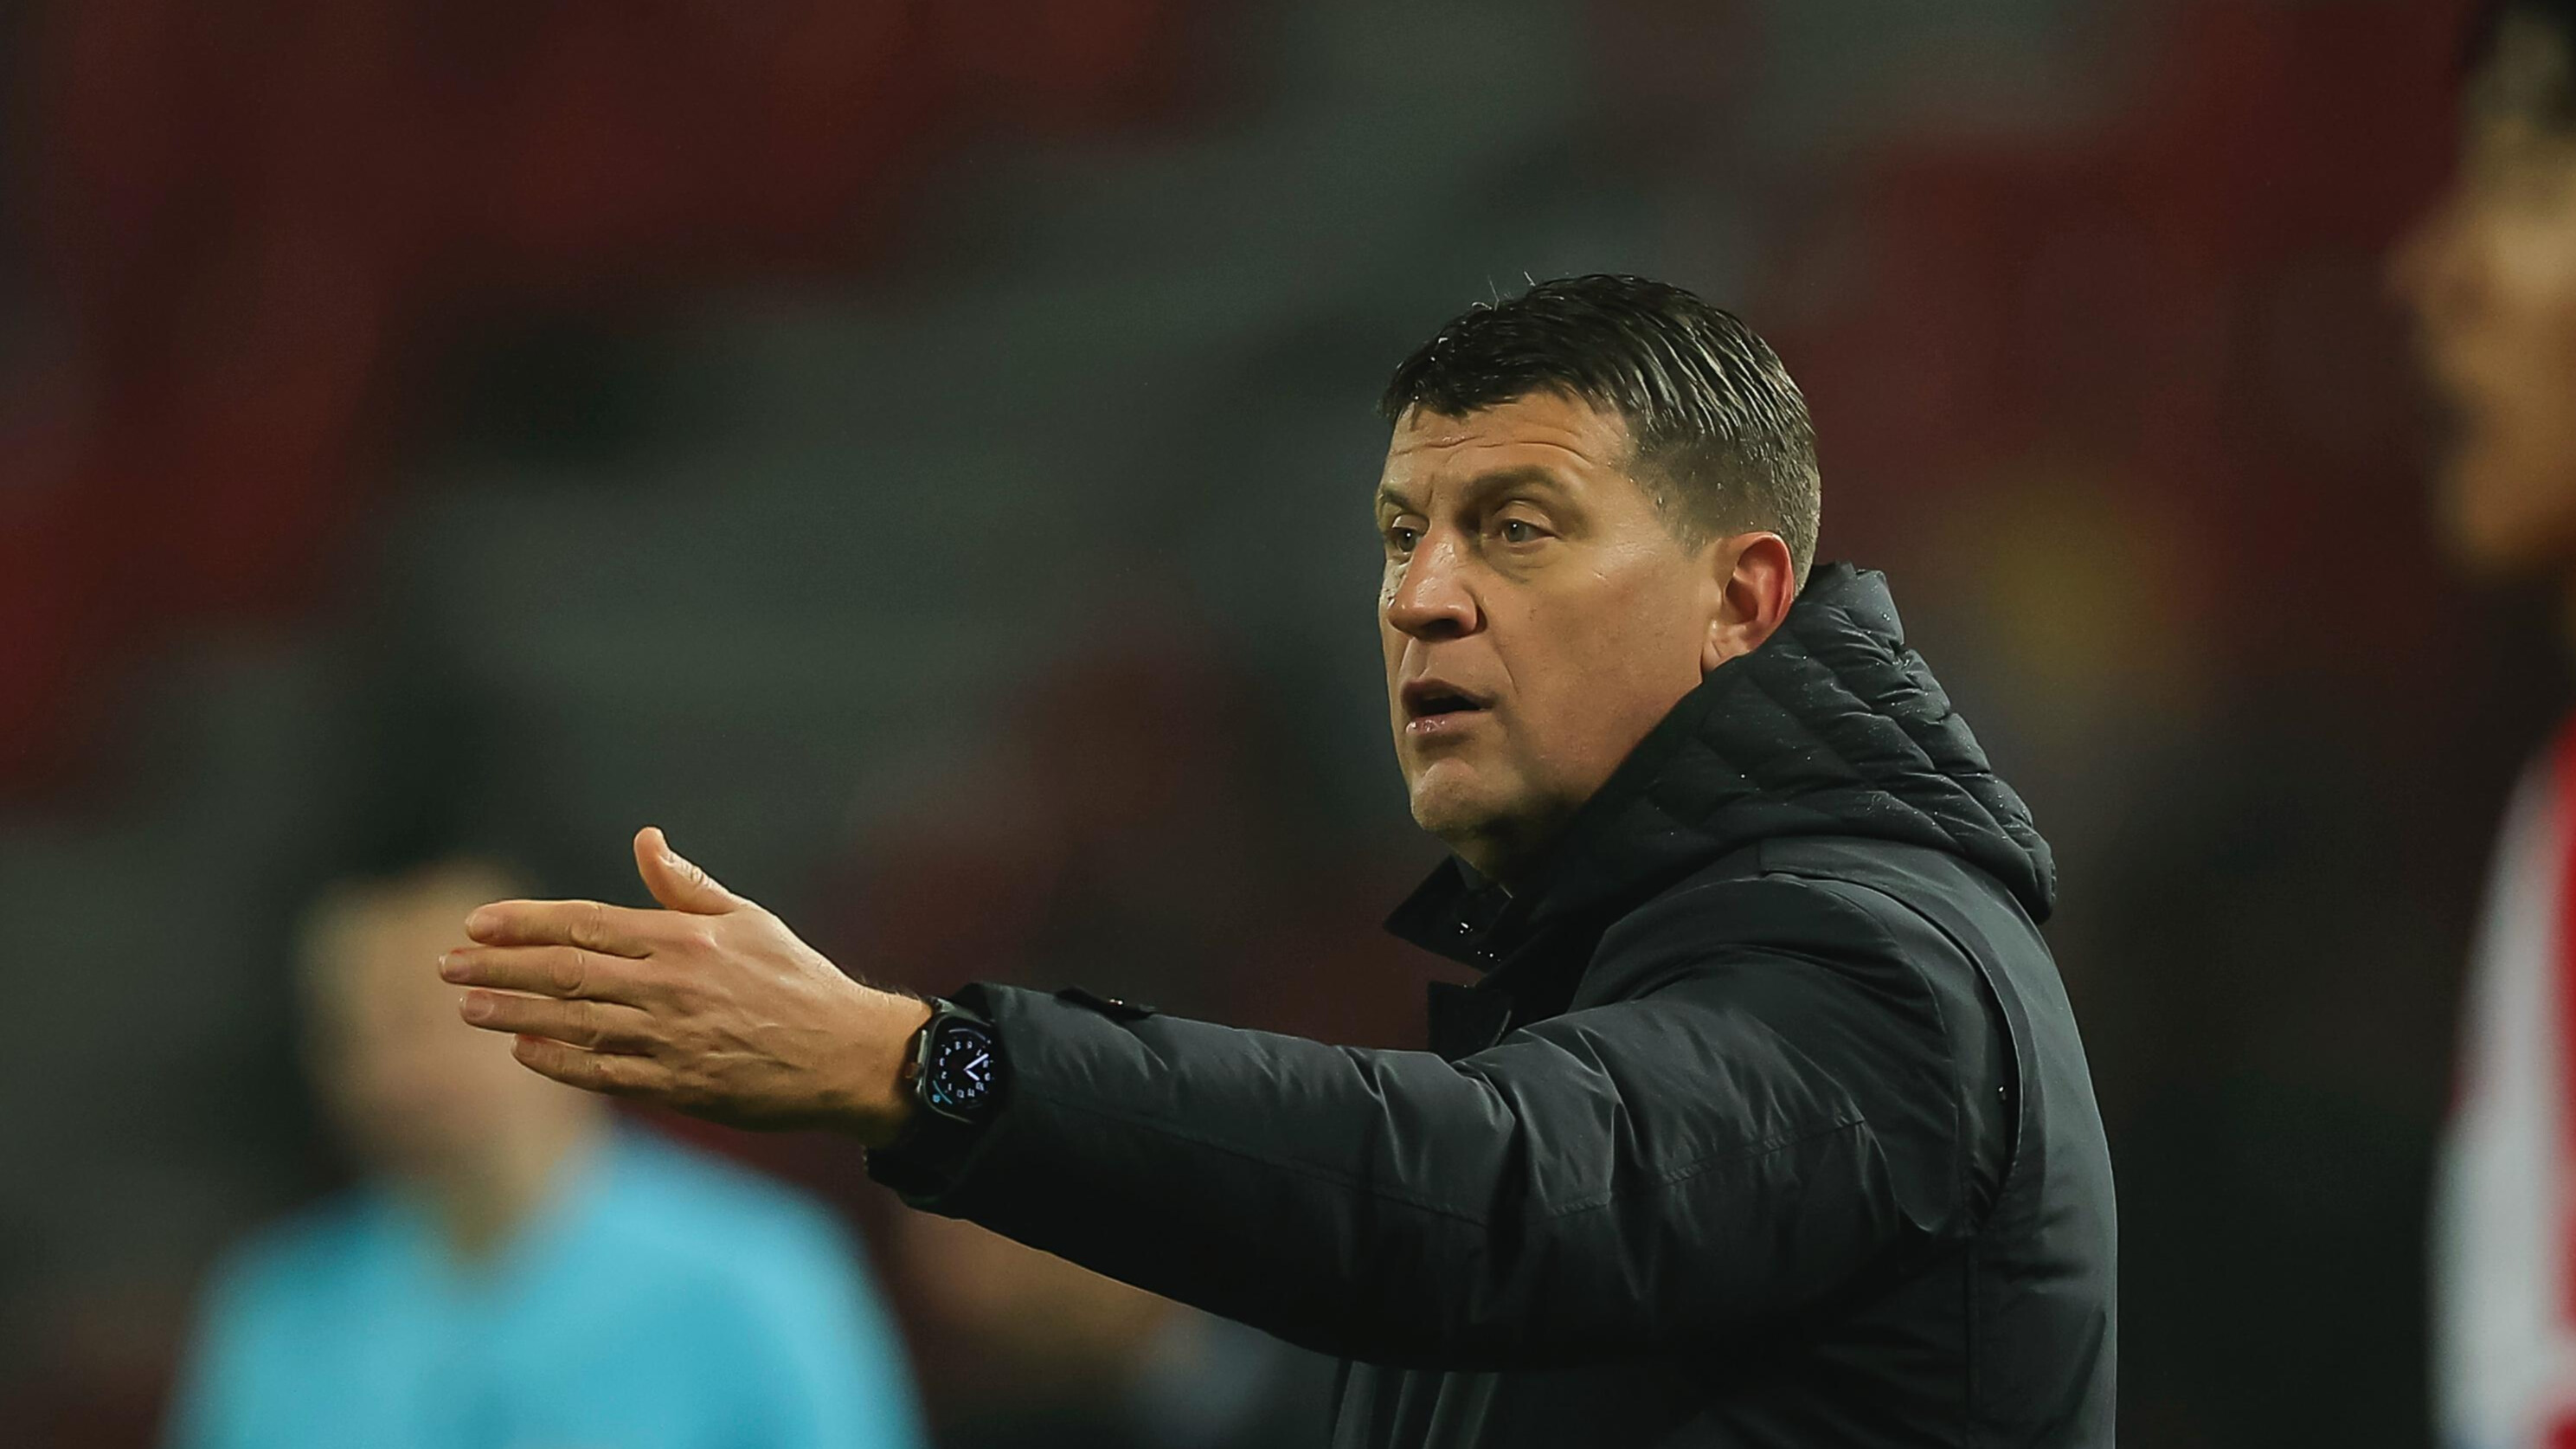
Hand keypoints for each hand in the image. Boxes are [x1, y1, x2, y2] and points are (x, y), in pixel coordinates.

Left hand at [438, 826, 931, 1143]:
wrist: (845, 1055)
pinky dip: (557, 1062)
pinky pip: (601, 1073)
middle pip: (564, 973)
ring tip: (466, 1007)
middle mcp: (670, 986)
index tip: (476, 924)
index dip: (524, 923)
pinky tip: (522, 1051)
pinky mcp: (676, 1085)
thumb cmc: (798, 981)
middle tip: (446, 966)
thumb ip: (687, 886)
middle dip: (498, 968)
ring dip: (512, 1014)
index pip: (585, 923)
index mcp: (684, 939)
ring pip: (573, 1023)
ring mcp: (670, 1039)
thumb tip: (644, 841)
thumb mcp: (749, 920)